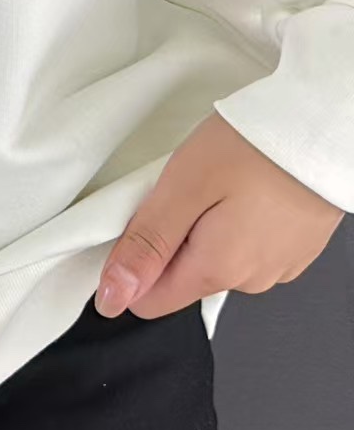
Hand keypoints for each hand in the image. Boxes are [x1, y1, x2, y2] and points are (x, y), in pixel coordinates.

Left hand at [94, 110, 344, 318]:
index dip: (134, 262)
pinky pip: (246, 245)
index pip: (151, 301)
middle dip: (171, 237)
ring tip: (218, 181)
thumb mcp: (183, 187)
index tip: (141, 220)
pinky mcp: (292, 248)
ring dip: (204, 226)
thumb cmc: (254, 147)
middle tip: (185, 188)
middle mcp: (250, 280)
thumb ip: (147, 244)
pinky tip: (243, 187)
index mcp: (218, 270)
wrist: (318, 128)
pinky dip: (234, 221)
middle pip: (183, 276)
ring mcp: (276, 266)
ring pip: (215, 258)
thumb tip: (113, 294)